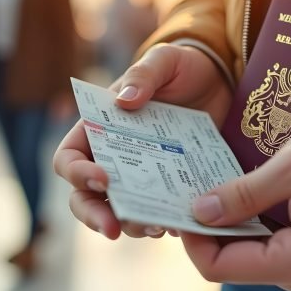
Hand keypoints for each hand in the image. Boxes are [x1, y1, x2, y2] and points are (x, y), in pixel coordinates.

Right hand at [53, 43, 232, 238]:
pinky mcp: (168, 187)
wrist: (221, 81)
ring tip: (155, 228)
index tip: (103, 180)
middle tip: (113, 230)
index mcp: (98, 128)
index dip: (77, 173)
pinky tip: (179, 226)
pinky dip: (164, 222)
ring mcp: (140, 177)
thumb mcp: (165, 61)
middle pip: (84, 197)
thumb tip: (124, 102)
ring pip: (120, 212)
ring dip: (132, 225)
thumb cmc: (182, 67)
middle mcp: (112, 157)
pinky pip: (158, 213)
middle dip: (93, 216)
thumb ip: (144, 75)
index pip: (69, 158)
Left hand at [180, 112, 290, 290]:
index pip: (221, 269)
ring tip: (205, 185)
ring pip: (240, 256)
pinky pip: (258, 245)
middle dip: (203, 230)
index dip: (192, 239)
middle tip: (184, 188)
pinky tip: (231, 192)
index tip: (177, 201)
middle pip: (228, 265)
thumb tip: (199, 213)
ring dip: (220, 224)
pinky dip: (240, 222)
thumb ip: (245, 193)